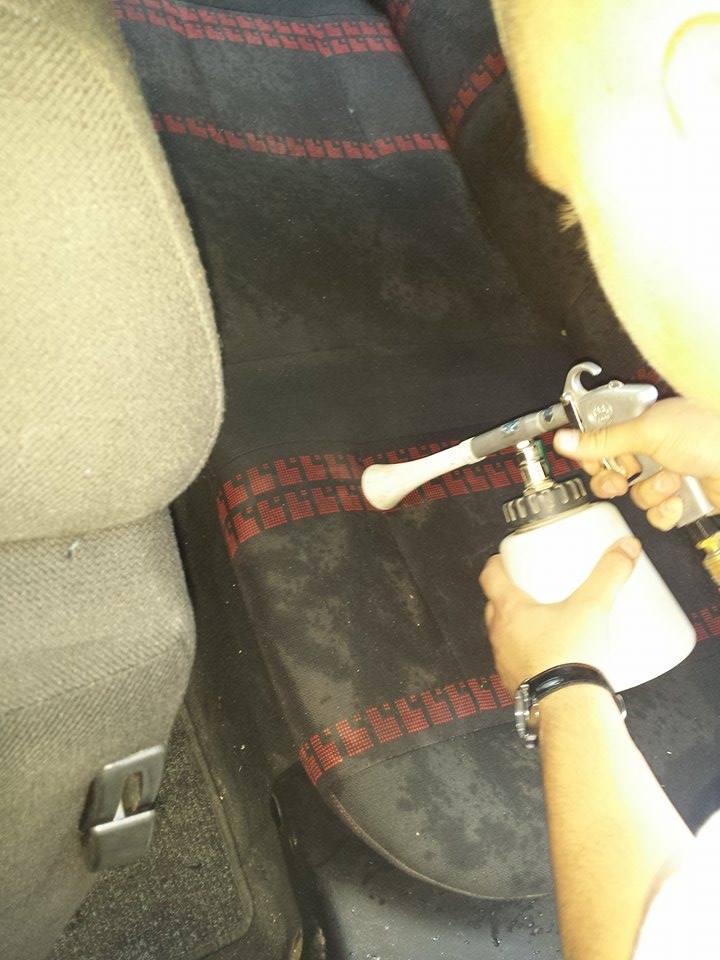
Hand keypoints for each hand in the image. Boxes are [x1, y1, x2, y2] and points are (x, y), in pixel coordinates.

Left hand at [479, 538, 640, 694]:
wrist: (568, 708)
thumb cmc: (570, 656)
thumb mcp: (593, 607)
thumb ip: (610, 574)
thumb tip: (626, 547)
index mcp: (509, 610)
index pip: (491, 577)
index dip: (497, 563)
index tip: (508, 558)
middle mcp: (500, 635)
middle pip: (495, 605)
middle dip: (511, 594)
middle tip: (532, 587)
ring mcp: (505, 661)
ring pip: (504, 635)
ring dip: (518, 625)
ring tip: (545, 620)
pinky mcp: (517, 683)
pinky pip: (517, 661)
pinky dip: (529, 653)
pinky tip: (550, 654)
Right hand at [553, 397, 719, 530]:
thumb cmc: (711, 431)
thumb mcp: (648, 431)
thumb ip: (603, 439)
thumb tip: (564, 438)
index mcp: (640, 424)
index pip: (600, 443)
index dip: (593, 458)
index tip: (596, 463)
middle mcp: (652, 449)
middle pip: (612, 474)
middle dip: (617, 481)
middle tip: (625, 476)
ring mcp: (667, 474)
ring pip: (635, 497)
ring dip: (652, 493)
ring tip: (672, 479)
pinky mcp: (682, 498)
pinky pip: (657, 515)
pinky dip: (668, 510)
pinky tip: (681, 496)